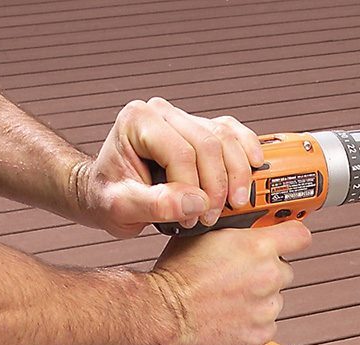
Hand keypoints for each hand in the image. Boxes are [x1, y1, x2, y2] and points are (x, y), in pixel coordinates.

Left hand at [76, 98, 264, 238]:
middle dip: (217, 185)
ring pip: (225, 137)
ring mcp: (182, 117)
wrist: (104, 192)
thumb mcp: (120, 208)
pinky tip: (254, 168)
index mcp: (137, 121)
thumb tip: (196, 203)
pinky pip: (232, 133)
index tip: (191, 218)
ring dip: (237, 173)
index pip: (180, 153)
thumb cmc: (107, 196)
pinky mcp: (199, 128)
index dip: (193, 189)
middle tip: (212, 216)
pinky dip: (246, 150)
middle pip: (208, 143)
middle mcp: (161, 112)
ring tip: (233, 204)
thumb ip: (155, 206)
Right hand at [150, 221, 313, 344]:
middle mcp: (268, 276)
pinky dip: (252, 323)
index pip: (299, 236)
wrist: (165, 313)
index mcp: (257, 247)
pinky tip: (230, 318)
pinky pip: (266, 326)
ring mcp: (267, 307)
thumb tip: (247, 228)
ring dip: (259, 299)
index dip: (293, 237)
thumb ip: (236, 232)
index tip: (289, 241)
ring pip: (275, 299)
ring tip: (229, 300)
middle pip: (284, 270)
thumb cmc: (178, 276)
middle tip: (239, 277)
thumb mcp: (206, 235)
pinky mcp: (261, 334)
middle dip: (266, 272)